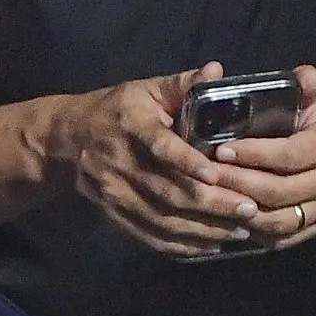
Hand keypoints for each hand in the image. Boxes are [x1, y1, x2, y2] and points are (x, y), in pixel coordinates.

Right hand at [42, 62, 260, 257]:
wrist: (65, 140)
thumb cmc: (116, 110)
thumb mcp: (145, 90)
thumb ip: (183, 84)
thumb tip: (217, 70)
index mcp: (129, 124)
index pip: (159, 145)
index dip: (187, 161)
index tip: (217, 174)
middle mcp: (119, 161)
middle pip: (168, 191)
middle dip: (212, 204)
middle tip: (249, 209)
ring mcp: (114, 192)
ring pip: (163, 219)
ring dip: (204, 229)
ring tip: (240, 230)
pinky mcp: (114, 214)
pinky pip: (150, 237)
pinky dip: (182, 245)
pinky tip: (211, 244)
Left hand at [201, 66, 315, 249]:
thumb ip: (310, 83)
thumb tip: (303, 76)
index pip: (290, 155)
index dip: (254, 154)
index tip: (220, 149)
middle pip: (282, 191)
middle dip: (239, 184)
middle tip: (205, 174)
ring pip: (283, 220)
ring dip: (244, 212)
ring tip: (213, 198)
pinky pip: (287, 237)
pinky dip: (258, 232)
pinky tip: (231, 220)